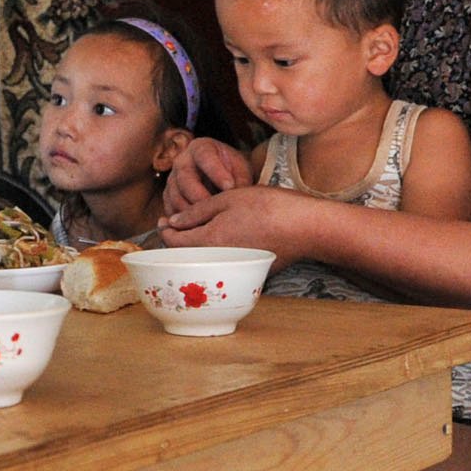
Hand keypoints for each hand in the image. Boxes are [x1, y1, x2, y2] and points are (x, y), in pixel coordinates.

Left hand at [160, 182, 327, 266]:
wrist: (307, 227)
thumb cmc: (269, 207)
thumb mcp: (228, 199)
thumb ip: (196, 212)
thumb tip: (172, 223)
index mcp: (208, 241)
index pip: (174, 241)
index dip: (165, 230)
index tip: (163, 220)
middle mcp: (218, 261)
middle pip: (187, 254)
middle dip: (178, 240)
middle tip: (176, 224)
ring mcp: (234, 268)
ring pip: (205, 259)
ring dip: (196, 246)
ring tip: (198, 228)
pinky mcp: (249, 271)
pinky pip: (223, 263)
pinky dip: (216, 252)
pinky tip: (223, 237)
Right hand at [161, 136, 254, 215]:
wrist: (222, 178)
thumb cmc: (232, 171)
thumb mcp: (241, 170)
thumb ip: (241, 181)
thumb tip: (238, 198)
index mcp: (201, 148)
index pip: (204, 157)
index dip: (216, 172)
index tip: (230, 186)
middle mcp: (182, 161)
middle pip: (185, 178)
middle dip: (201, 196)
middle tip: (216, 210)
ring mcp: (172, 180)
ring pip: (176, 197)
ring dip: (191, 212)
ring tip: (208, 222)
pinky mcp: (168, 198)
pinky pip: (171, 210)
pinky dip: (183, 221)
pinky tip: (198, 227)